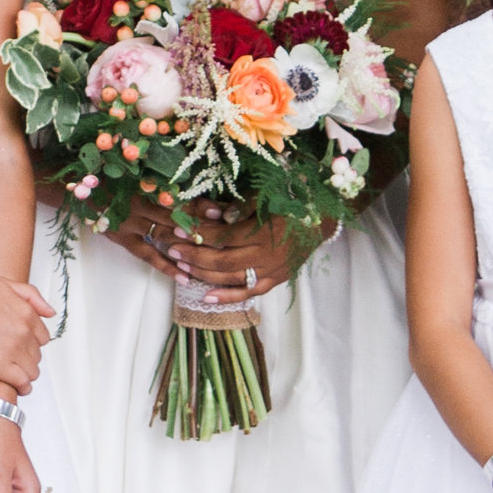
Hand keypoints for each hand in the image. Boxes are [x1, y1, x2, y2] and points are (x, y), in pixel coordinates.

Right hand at [0, 273, 54, 393]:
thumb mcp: (4, 284)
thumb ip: (31, 296)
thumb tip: (50, 312)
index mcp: (27, 314)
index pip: (43, 339)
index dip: (30, 345)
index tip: (20, 348)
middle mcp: (24, 332)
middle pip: (37, 356)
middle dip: (26, 359)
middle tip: (10, 361)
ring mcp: (13, 349)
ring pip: (32, 371)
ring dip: (24, 374)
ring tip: (11, 374)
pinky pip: (22, 383)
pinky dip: (21, 387)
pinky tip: (14, 386)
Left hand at [164, 200, 295, 302]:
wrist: (320, 221)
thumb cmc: (291, 202)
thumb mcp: (267, 195)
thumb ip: (241, 207)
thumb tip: (214, 215)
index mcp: (265, 231)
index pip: (224, 236)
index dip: (200, 234)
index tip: (180, 229)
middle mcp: (267, 255)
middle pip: (223, 261)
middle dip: (194, 256)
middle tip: (172, 250)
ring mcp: (272, 271)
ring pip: (231, 278)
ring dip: (204, 274)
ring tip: (182, 267)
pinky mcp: (275, 280)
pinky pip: (248, 293)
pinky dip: (227, 297)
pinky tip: (206, 297)